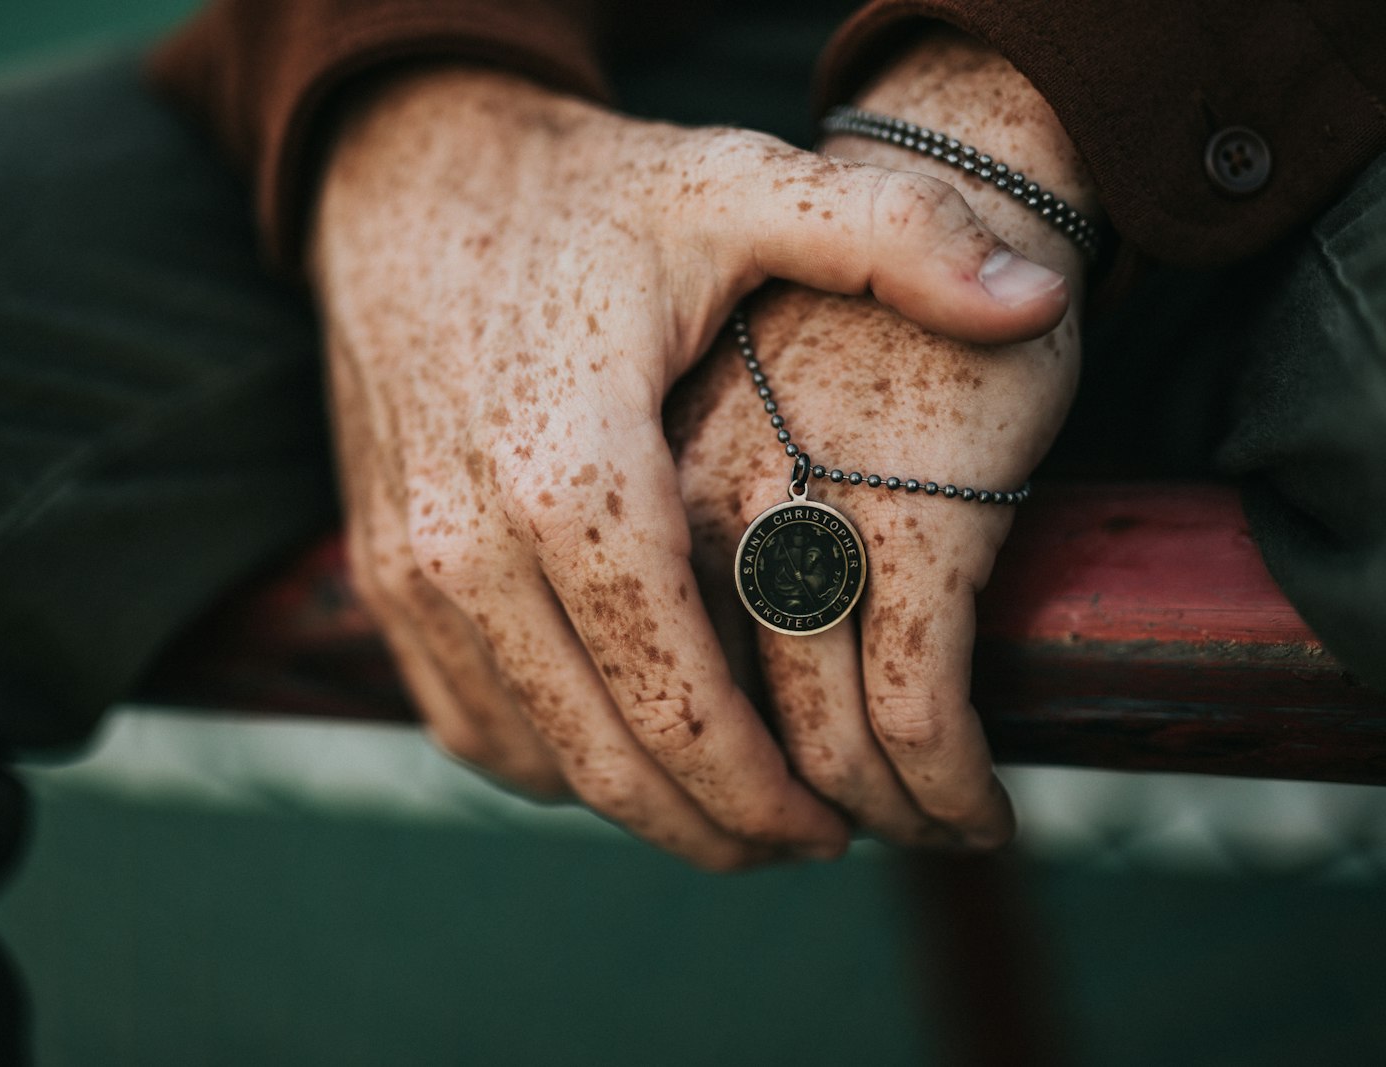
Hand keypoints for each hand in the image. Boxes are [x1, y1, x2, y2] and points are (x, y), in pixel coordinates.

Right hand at [311, 64, 1067, 868]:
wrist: (404, 181)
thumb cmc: (581, 198)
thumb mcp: (736, 187)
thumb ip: (893, 238)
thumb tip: (1041, 300)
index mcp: (573, 477)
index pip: (679, 701)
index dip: (767, 790)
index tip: (839, 825)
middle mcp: (473, 546)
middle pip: (610, 758)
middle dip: (720, 827)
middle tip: (806, 840)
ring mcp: (411, 571)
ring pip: (536, 761)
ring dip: (640, 808)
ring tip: (730, 808)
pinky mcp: (382, 577)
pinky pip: (467, 724)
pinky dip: (551, 766)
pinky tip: (625, 749)